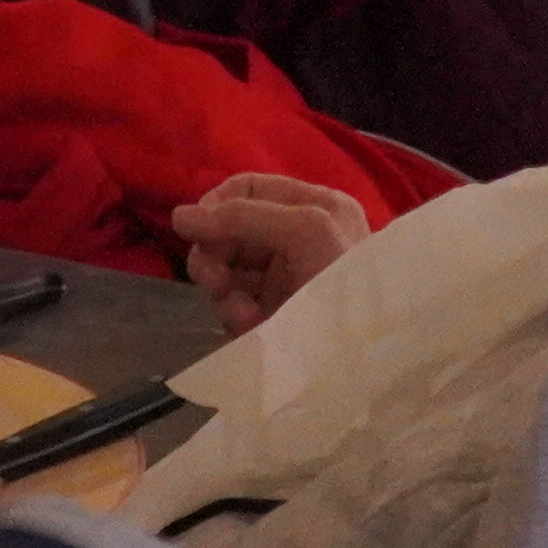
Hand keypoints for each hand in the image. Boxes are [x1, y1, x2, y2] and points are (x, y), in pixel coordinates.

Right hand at [172, 174, 372, 332]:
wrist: (367, 358)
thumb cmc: (344, 279)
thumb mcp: (304, 231)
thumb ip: (244, 216)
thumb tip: (179, 215)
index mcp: (313, 207)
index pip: (248, 190)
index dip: (216, 205)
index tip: (192, 229)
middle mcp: (296, 239)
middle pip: (229, 231)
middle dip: (216, 255)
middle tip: (216, 281)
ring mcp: (283, 279)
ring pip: (224, 270)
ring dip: (224, 292)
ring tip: (243, 313)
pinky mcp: (271, 316)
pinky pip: (231, 306)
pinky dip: (234, 316)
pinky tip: (251, 328)